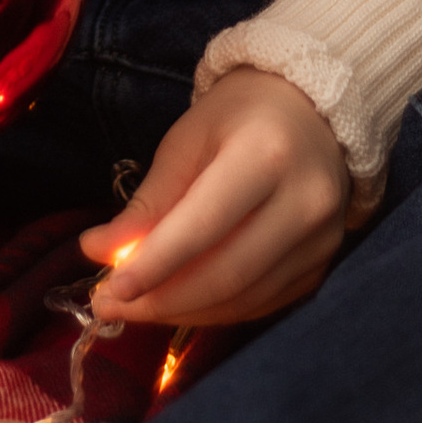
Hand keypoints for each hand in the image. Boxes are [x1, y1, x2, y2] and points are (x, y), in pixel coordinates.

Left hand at [82, 69, 349, 328]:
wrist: (309, 110)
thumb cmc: (238, 117)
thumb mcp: (185, 142)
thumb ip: (148, 202)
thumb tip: (98, 251)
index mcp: (266, 154)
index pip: (202, 226)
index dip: (153, 266)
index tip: (107, 290)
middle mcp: (305, 201)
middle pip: (225, 274)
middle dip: (161, 300)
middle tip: (109, 306)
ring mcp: (321, 238)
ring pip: (244, 298)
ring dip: (183, 312)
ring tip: (134, 308)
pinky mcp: (323, 262)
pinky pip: (262, 303)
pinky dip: (215, 310)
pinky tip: (179, 303)